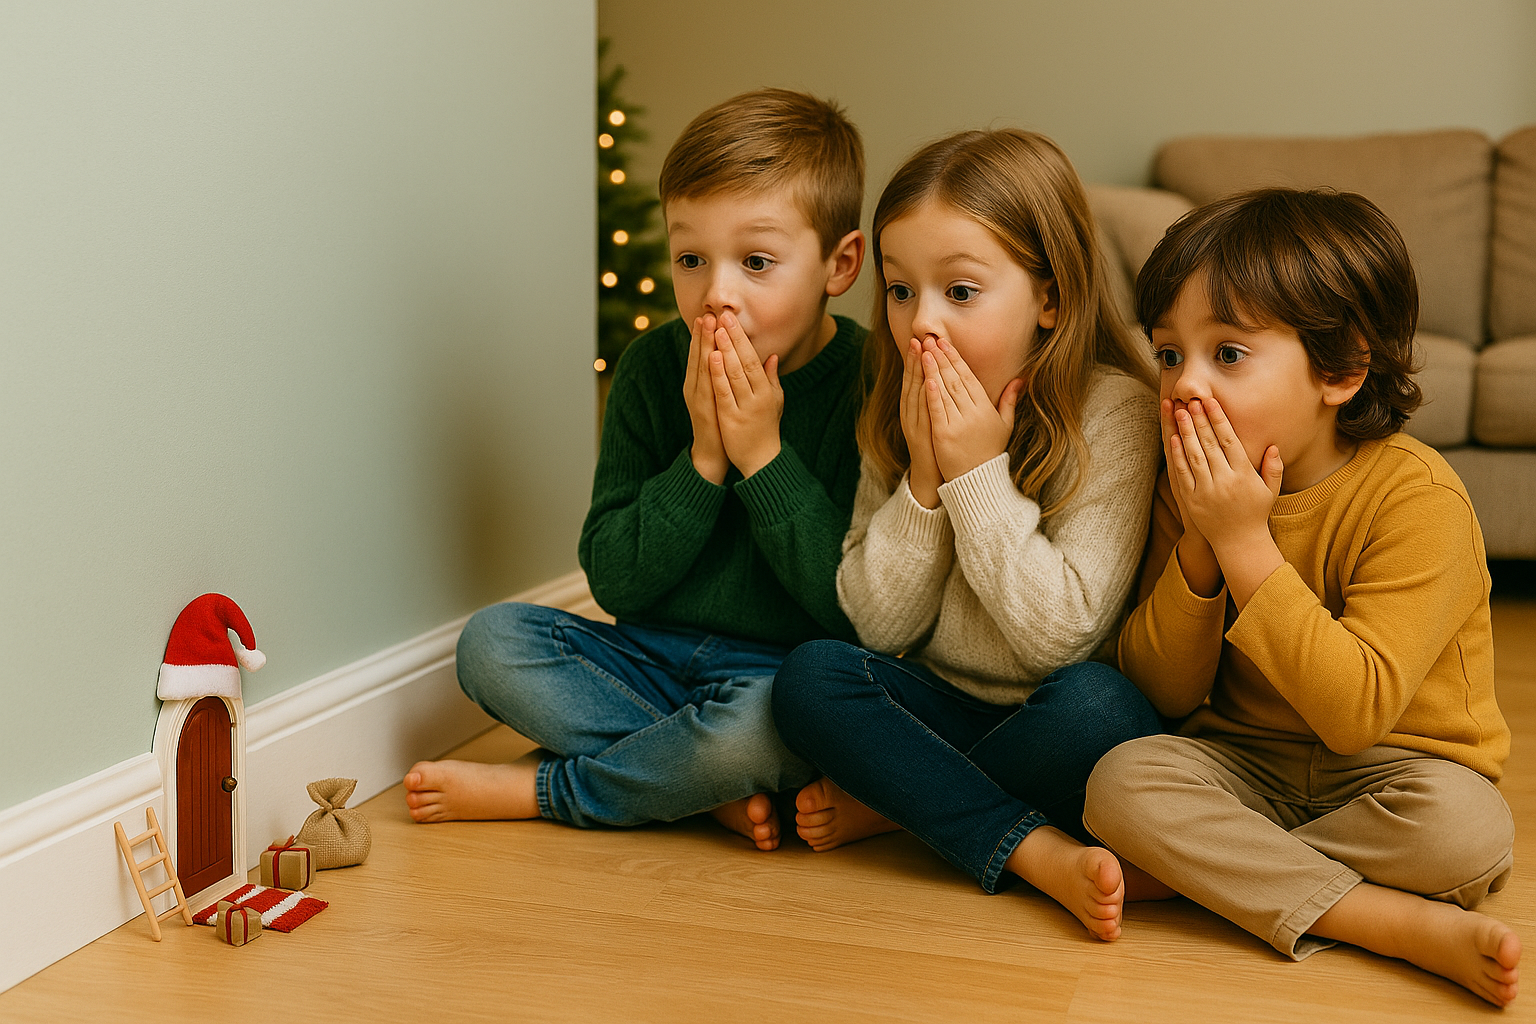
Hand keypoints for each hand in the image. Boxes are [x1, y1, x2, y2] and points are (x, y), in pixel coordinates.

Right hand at [684, 314, 727, 483]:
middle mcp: (695, 387)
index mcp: (700, 382)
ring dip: (702, 344)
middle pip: (698, 356)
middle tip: (706, 313)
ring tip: (706, 325)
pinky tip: (711, 355)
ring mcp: (697, 397)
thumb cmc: (720, 421)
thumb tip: (729, 356)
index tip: (709, 315)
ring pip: (700, 366)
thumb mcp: (722, 394)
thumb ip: (724, 375)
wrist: (713, 451)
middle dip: (701, 334)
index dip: (704, 335)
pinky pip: (706, 385)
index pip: (702, 354)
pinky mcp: (704, 408)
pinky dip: (707, 370)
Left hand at [708, 311, 783, 477]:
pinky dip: (718, 374)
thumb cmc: (766, 428)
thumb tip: (772, 356)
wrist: (761, 460)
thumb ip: (772, 379)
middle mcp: (758, 396)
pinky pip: (723, 392)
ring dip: (724, 349)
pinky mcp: (731, 418)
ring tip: (715, 328)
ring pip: (733, 373)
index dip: (741, 337)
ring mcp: (744, 407)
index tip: (732, 319)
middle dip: (732, 336)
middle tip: (722, 314)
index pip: (752, 358)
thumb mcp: (774, 401)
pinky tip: (712, 357)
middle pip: (743, 361)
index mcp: (767, 390)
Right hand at [899, 338, 942, 508]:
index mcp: (914, 408)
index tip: (921, 340)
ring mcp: (915, 423)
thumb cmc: (938, 444)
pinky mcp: (922, 434)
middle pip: (912, 381)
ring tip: (920, 351)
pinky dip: (925, 396)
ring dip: (917, 372)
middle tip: (919, 338)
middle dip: (915, 359)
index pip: (915, 378)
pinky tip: (928, 381)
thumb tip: (941, 378)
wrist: (932, 474)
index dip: (917, 359)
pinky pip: (923, 412)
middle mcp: (911, 413)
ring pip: (915, 393)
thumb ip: (937, 398)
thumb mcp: (935, 418)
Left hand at [921, 336, 1020, 483]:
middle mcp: (973, 414)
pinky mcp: (944, 436)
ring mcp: (958, 424)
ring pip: (945, 392)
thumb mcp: (1004, 425)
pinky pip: (938, 411)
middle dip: (942, 358)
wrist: (978, 480)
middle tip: (930, 340)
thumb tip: (1020, 379)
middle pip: (955, 380)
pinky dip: (932, 395)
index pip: (968, 378)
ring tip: (924, 352)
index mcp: (985, 408)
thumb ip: (1009, 400)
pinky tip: (926, 379)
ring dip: (933, 370)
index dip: (956, 359)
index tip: (945, 343)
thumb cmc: (989, 451)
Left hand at [1167, 396, 1284, 606]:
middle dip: (1199, 420)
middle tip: (1191, 399)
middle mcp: (1225, 481)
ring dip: (1186, 432)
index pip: (1230, 441)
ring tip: (1180, 411)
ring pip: (1194, 455)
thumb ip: (1273, 468)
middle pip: (1209, 444)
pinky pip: (1182, 473)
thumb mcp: (1270, 491)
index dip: (1218, 419)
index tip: (1210, 402)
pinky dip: (1177, 455)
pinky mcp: (1192, 500)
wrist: (1238, 543)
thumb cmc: (1254, 514)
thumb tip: (1274, 445)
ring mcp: (1206, 490)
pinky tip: (1173, 438)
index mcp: (1244, 475)